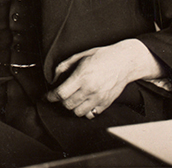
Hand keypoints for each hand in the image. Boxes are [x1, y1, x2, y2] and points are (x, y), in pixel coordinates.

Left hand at [45, 39, 165, 118]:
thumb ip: (64, 66)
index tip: (48, 96)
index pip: (61, 93)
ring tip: (72, 99)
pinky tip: (83, 103)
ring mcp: (99, 98)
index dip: (51, 96)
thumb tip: (54, 77)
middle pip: (68, 105)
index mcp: (82, 77)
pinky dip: (85, 111)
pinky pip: (91, 114)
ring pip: (78, 112)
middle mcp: (90, 89)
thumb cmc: (102, 56)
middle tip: (60, 96)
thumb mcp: (79, 56)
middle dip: (61, 101)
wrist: (124, 61)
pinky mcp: (106, 103)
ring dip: (72, 107)